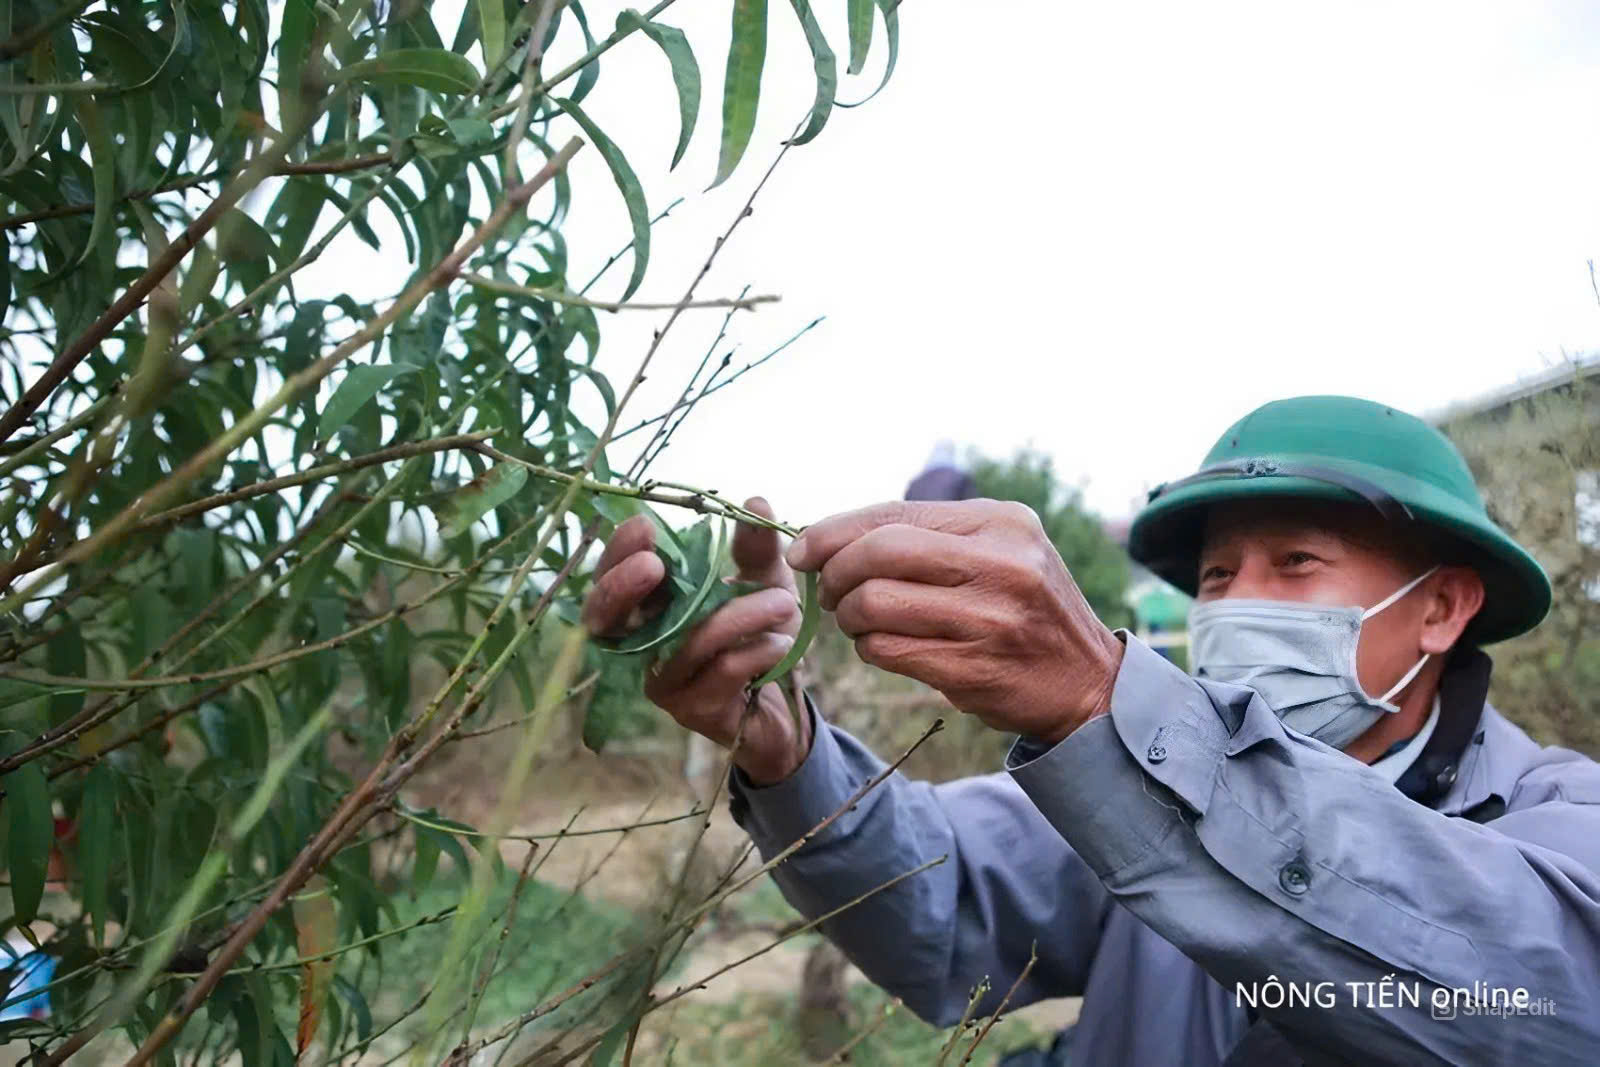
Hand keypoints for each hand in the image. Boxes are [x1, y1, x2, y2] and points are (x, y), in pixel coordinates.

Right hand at [581, 497, 811, 784]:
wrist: (787, 700)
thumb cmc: (761, 632)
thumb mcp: (765, 580)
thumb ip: (757, 546)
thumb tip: (756, 501)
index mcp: (651, 606)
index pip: (610, 579)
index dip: (616, 555)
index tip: (643, 528)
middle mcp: (644, 645)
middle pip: (605, 621)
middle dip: (622, 589)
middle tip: (654, 565)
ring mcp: (664, 681)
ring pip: (684, 643)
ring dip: (736, 618)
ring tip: (783, 602)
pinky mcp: (692, 710)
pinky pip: (719, 673)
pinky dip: (755, 652)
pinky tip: (782, 644)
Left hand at [785, 499, 1124, 743]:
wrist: (1088, 681)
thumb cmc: (1025, 609)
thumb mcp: (1000, 551)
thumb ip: (931, 536)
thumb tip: (833, 535)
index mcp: (1001, 523)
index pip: (894, 513)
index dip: (834, 531)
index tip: (801, 550)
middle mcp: (1001, 564)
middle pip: (878, 552)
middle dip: (835, 572)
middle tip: (828, 592)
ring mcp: (990, 619)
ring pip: (874, 604)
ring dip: (849, 617)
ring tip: (858, 621)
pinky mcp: (975, 668)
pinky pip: (888, 650)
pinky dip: (869, 648)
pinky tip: (881, 646)